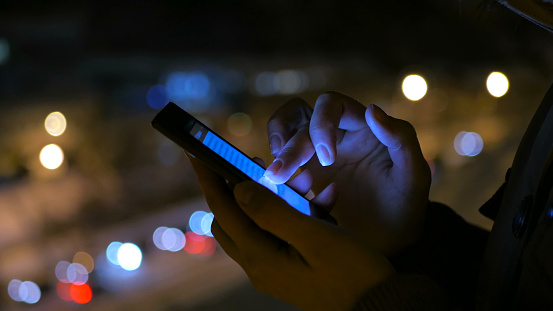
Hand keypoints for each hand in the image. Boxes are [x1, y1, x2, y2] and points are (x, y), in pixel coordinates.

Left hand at [189, 156, 395, 310]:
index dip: (209, 178)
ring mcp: (274, 269)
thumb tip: (238, 189)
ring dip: (273, 199)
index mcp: (261, 257)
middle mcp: (260, 266)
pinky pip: (280, 234)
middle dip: (237, 187)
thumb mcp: (314, 236)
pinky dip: (293, 215)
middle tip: (251, 162)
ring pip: (256, 225)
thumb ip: (273, 212)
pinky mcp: (289, 268)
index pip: (223, 210)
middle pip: (232, 219)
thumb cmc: (351, 272)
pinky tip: (323, 201)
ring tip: (302, 179)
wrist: (379, 307)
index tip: (197, 152)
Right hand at [265, 92, 430, 254]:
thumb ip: (401, 138)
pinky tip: (279, 192)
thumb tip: (372, 108)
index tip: (326, 159)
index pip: (331, 104)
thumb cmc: (407, 205)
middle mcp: (337, 135)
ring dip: (277, 148)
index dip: (321, 123)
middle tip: (280, 174)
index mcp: (362, 127)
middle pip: (299, 117)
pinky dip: (275, 173)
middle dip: (288, 143)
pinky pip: (282, 165)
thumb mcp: (415, 174)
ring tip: (272, 176)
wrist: (392, 242)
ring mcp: (318, 156)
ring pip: (285, 131)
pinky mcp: (305, 177)